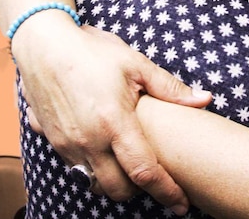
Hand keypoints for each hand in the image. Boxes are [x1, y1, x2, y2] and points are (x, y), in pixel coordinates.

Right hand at [12, 15, 211, 212]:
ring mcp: (67, 144)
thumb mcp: (136, 64)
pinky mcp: (52, 141)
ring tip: (129, 164)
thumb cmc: (91, 51)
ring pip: (95, 182)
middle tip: (155, 179)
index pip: (144, 172)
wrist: (43, 45)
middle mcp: (89, 141)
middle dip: (140, 192)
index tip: (181, 205)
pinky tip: (105, 149)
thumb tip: (205, 99)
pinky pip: (77, 168)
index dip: (167, 192)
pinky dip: (94, 168)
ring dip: (114, 181)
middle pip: (119, 190)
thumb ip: (171, 88)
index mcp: (114, 123)